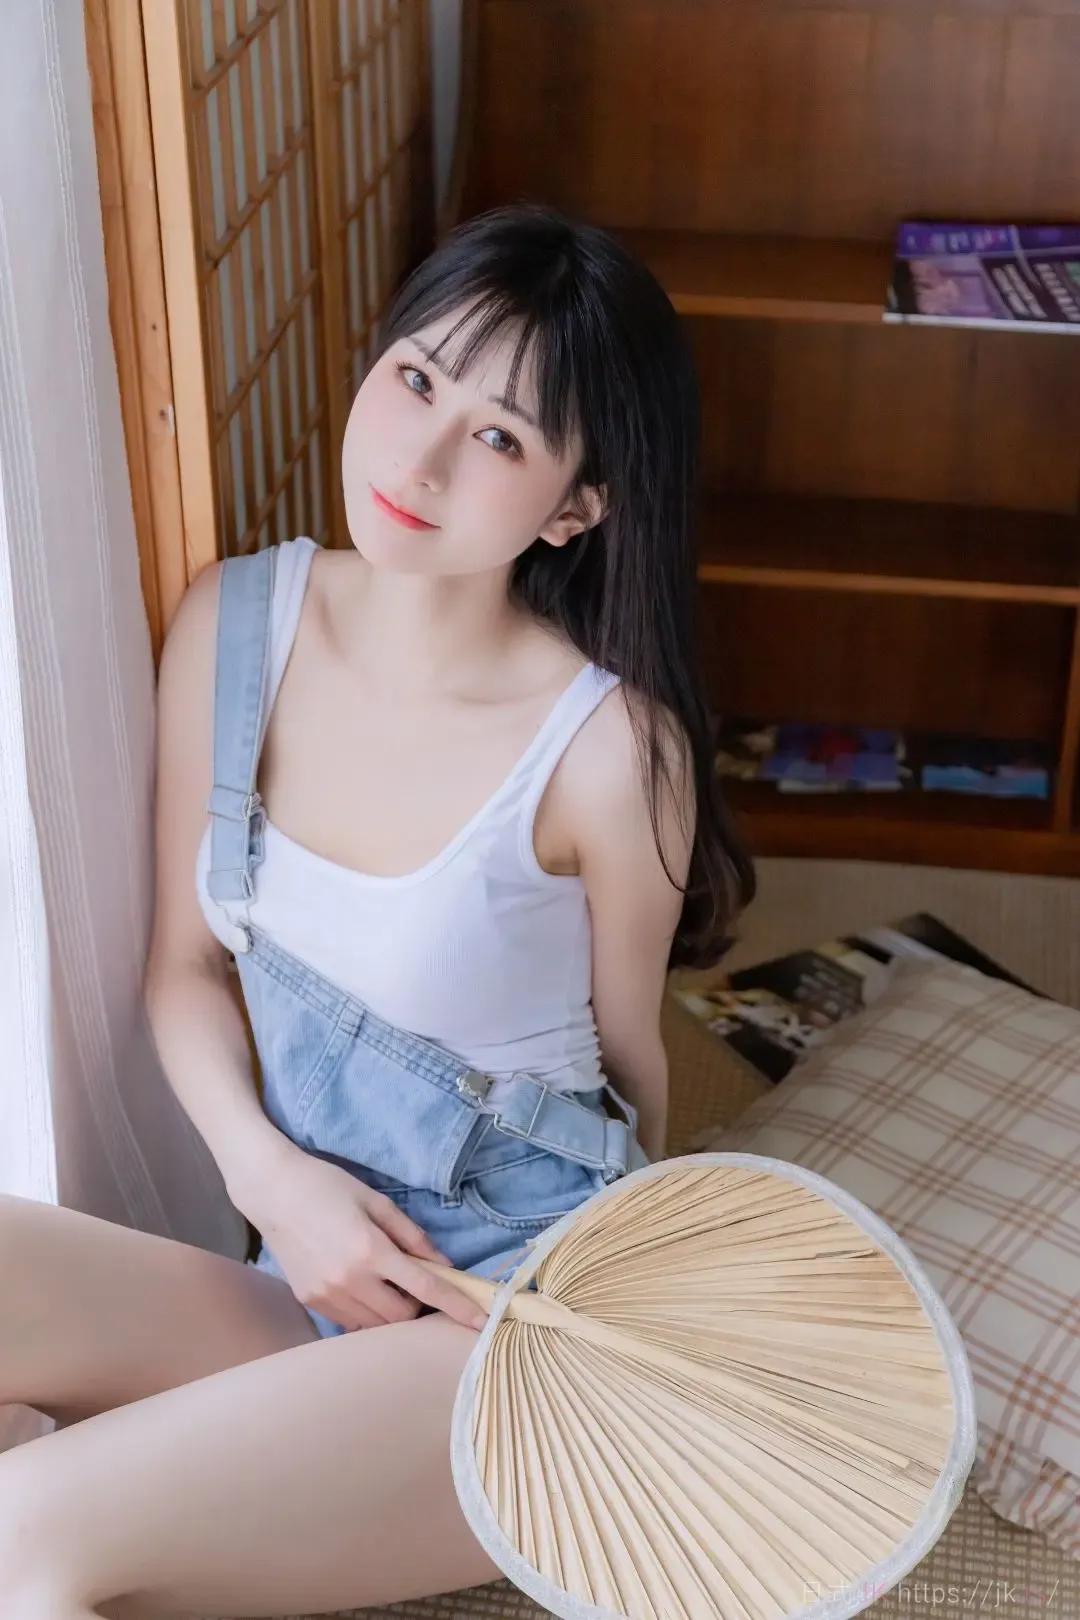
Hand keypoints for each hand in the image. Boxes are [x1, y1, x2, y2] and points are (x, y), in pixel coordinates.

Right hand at [238, 1151, 487, 1332]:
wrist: (272, 1190)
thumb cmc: (328, 1186)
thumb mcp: (377, 1202)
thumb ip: (413, 1236)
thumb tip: (445, 1265)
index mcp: (371, 1250)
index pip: (426, 1288)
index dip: (457, 1307)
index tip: (481, 1324)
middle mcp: (349, 1280)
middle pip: (402, 1316)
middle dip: (418, 1306)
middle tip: (416, 1282)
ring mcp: (327, 1295)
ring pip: (375, 1325)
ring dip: (392, 1313)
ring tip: (388, 1284)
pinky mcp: (310, 1300)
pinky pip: (351, 1321)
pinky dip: (367, 1312)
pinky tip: (363, 1288)